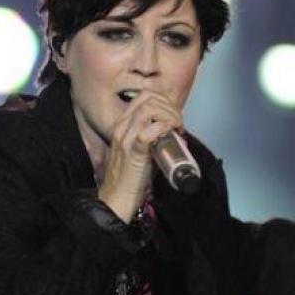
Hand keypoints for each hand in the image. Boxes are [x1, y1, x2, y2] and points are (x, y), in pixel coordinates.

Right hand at [98, 91, 182, 222]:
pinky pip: (149, 130)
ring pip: (149, 108)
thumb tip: (177, 137)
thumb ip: (154, 140)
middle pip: (148, 98)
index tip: (174, 116)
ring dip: (169, 114)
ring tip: (177, 128)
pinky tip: (171, 135)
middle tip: (179, 123)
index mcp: (122, 124)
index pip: (144, 96)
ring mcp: (126, 137)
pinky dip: (164, 127)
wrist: (115, 198)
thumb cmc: (130, 178)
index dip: (164, 101)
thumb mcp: (140, 151)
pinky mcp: (133, 151)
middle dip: (170, 106)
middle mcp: (122, 127)